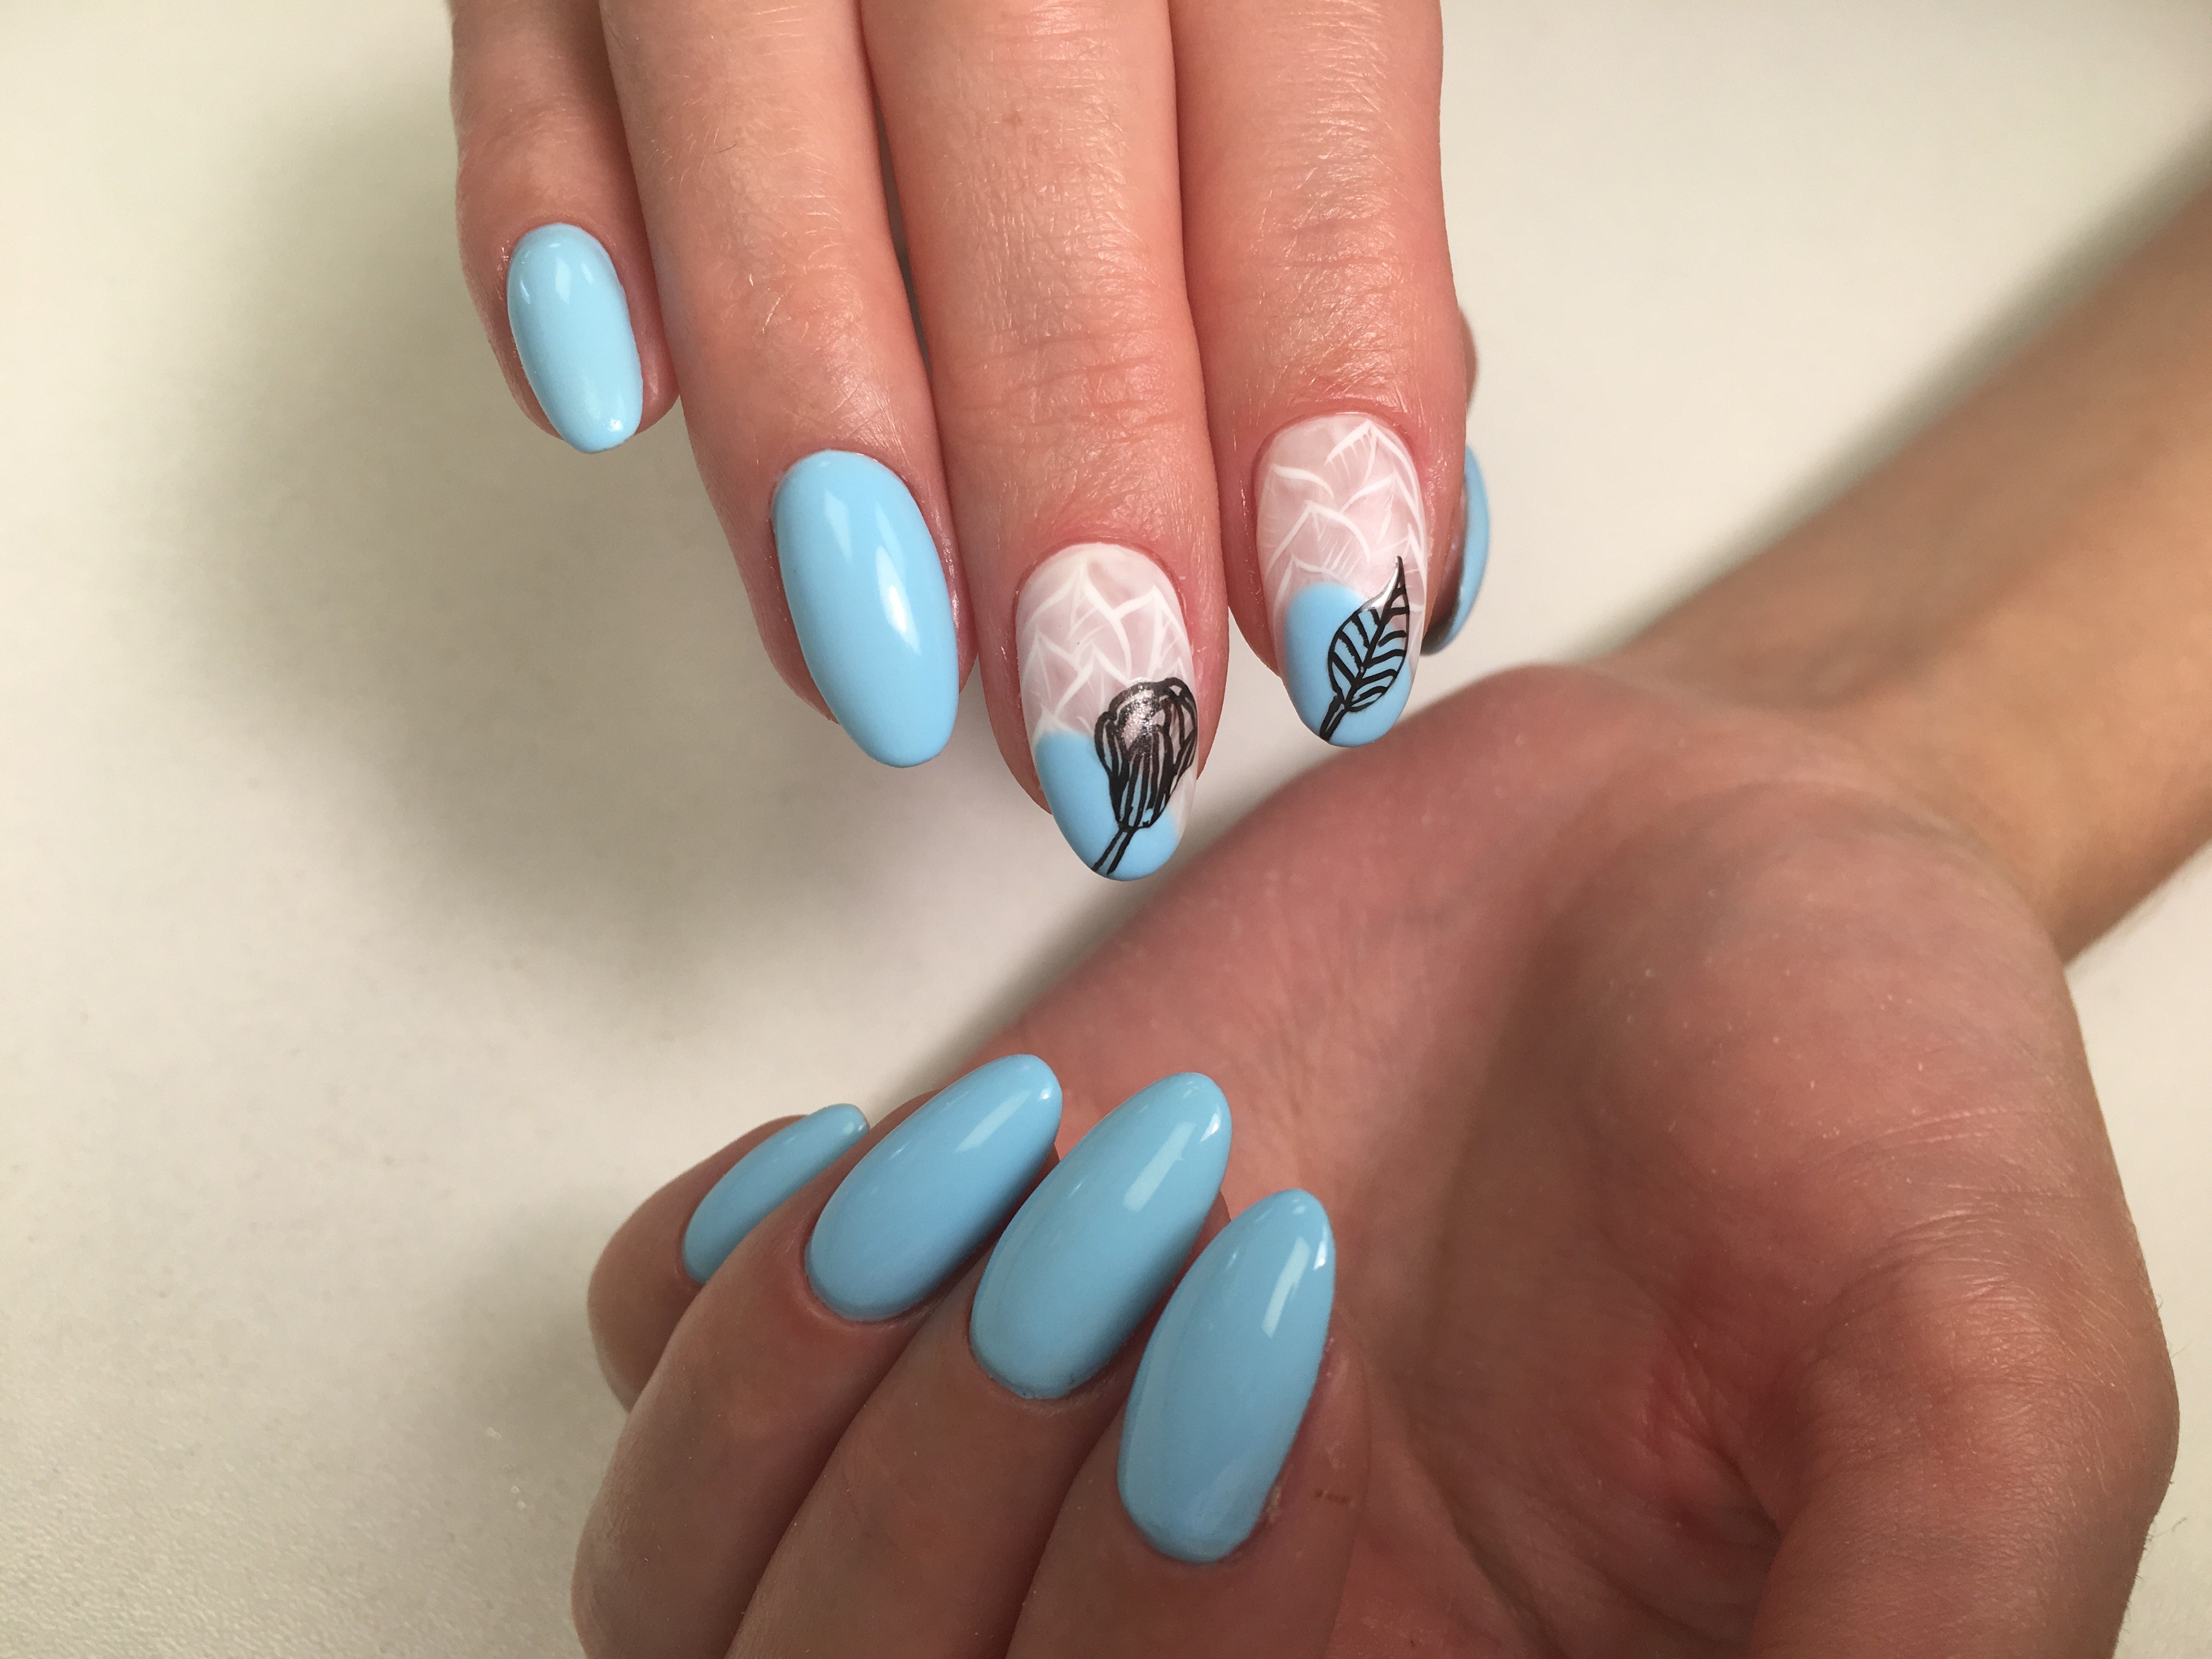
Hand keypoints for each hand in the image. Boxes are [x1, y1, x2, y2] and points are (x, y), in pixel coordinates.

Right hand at [447, 0, 1484, 878]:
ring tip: (880, 667)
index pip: (1297, 116)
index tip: (1335, 628)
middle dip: (1067, 465)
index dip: (1320, 388)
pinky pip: (524, 46)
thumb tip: (1363, 528)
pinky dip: (553, 225)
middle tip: (1106, 726)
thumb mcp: (1283, 11)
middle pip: (1028, 136)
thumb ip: (1324, 227)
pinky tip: (617, 402)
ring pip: (753, 118)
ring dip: (817, 425)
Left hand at [573, 662, 2176, 1656]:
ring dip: (828, 1388)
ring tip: (1057, 1152)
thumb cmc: (1865, 1086)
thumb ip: (1908, 1619)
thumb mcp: (1982, 1378)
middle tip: (1201, 1214)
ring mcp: (1018, 1464)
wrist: (1703, 845)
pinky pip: (665, 1375)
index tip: (1296, 1350)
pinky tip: (890, 1159)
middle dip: (976, 1501)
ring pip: (718, 1600)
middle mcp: (1179, 1635)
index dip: (1164, 1657)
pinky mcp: (934, 1274)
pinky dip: (715, 1290)